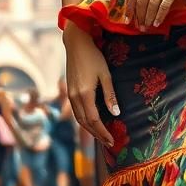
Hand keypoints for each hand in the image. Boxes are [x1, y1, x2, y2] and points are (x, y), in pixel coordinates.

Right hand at [64, 24, 119, 148]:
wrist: (76, 43)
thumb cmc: (93, 56)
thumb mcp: (105, 74)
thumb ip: (110, 94)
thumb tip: (116, 113)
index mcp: (84, 94)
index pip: (94, 120)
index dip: (103, 132)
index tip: (112, 141)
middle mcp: (75, 97)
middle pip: (85, 123)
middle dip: (97, 134)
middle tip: (109, 142)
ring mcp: (70, 95)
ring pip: (79, 119)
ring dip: (90, 129)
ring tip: (102, 135)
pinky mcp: (69, 91)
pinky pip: (76, 112)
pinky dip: (84, 120)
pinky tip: (92, 122)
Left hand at [123, 0, 185, 28]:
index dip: (129, 7)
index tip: (128, 18)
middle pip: (140, 0)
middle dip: (138, 16)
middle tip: (139, 27)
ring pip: (151, 3)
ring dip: (148, 18)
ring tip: (148, 27)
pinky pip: (165, 3)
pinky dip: (160, 15)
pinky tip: (158, 22)